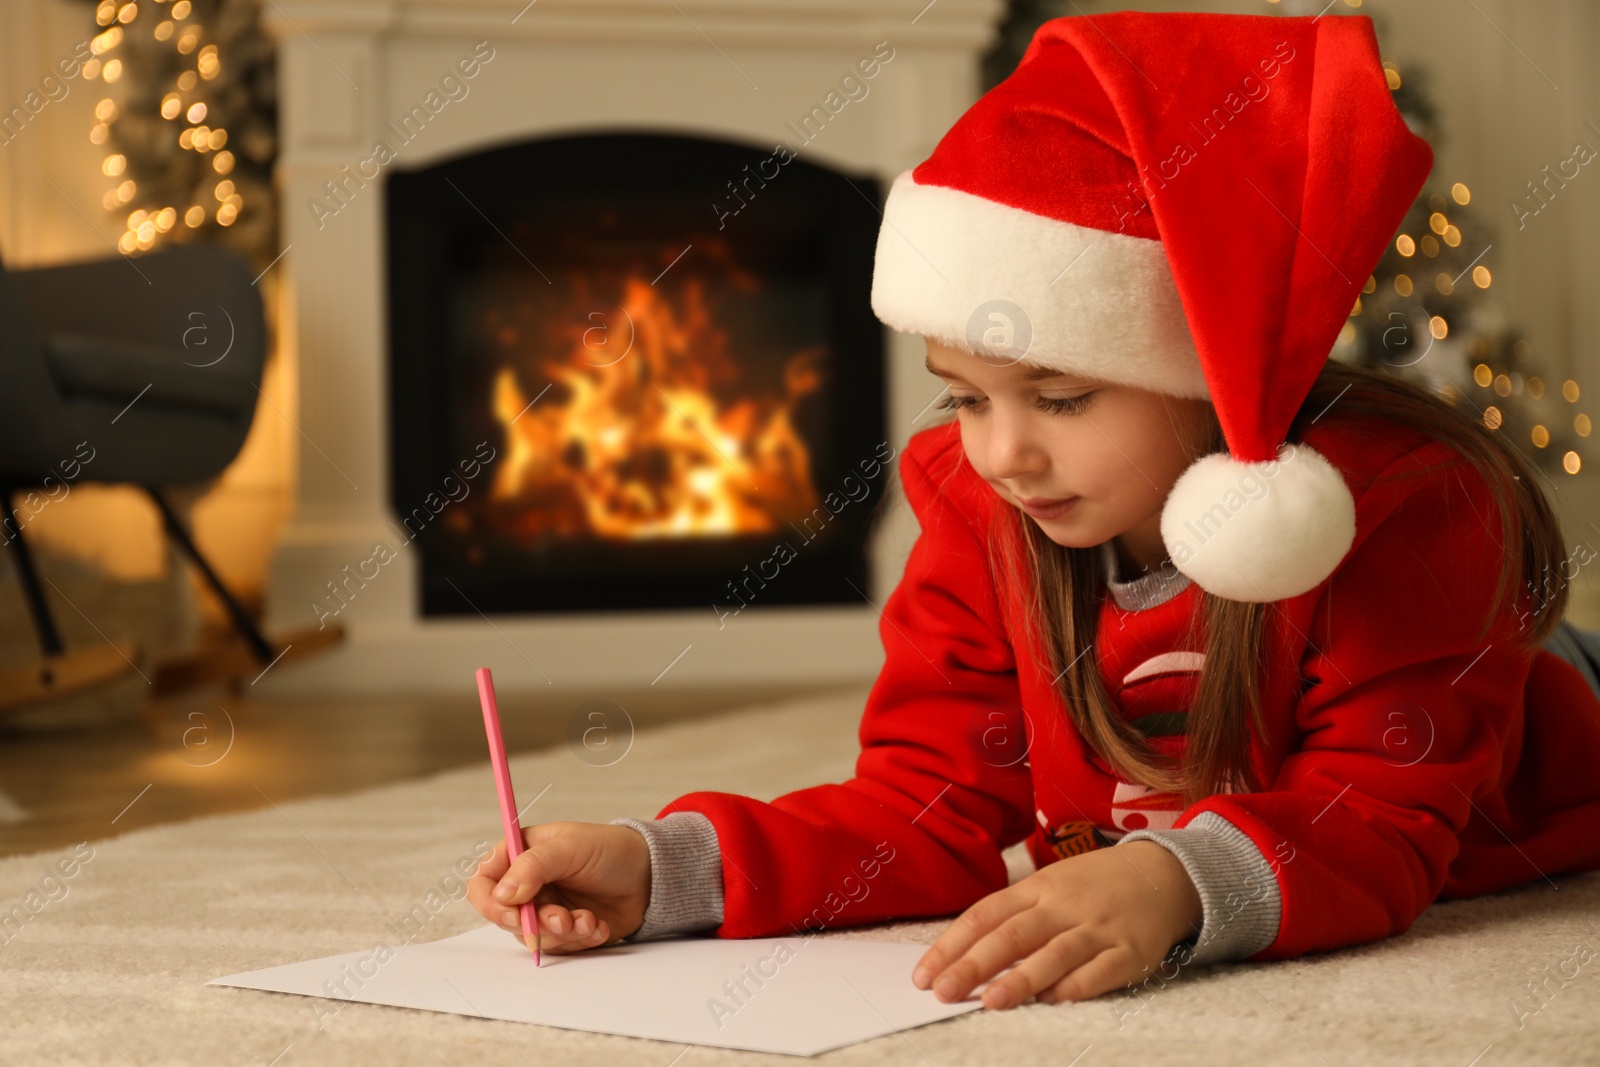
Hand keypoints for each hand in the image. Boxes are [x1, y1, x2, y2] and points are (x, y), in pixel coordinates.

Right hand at [466, 821, 650, 953]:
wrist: (650, 874)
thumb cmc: (609, 849)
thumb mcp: (570, 847)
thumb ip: (533, 866)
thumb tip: (502, 893)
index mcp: (520, 856)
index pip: (484, 883)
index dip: (492, 903)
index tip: (514, 914)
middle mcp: (528, 885)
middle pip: (507, 918)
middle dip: (536, 923)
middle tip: (563, 919)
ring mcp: (546, 909)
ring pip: (533, 937)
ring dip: (562, 933)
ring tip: (588, 919)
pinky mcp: (565, 931)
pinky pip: (560, 947)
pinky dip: (580, 939)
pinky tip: (598, 924)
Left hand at [913, 840, 1202, 1008]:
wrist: (1162, 873)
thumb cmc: (1092, 886)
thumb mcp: (1049, 887)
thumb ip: (1013, 917)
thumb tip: (964, 955)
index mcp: (1037, 888)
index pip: (985, 915)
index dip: (952, 945)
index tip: (924, 974)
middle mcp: (1064, 906)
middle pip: (1013, 934)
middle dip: (975, 964)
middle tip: (944, 991)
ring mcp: (1098, 928)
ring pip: (1055, 952)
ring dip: (1022, 978)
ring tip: (991, 1002)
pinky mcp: (1131, 951)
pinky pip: (1101, 971)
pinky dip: (1078, 986)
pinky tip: (1055, 1001)